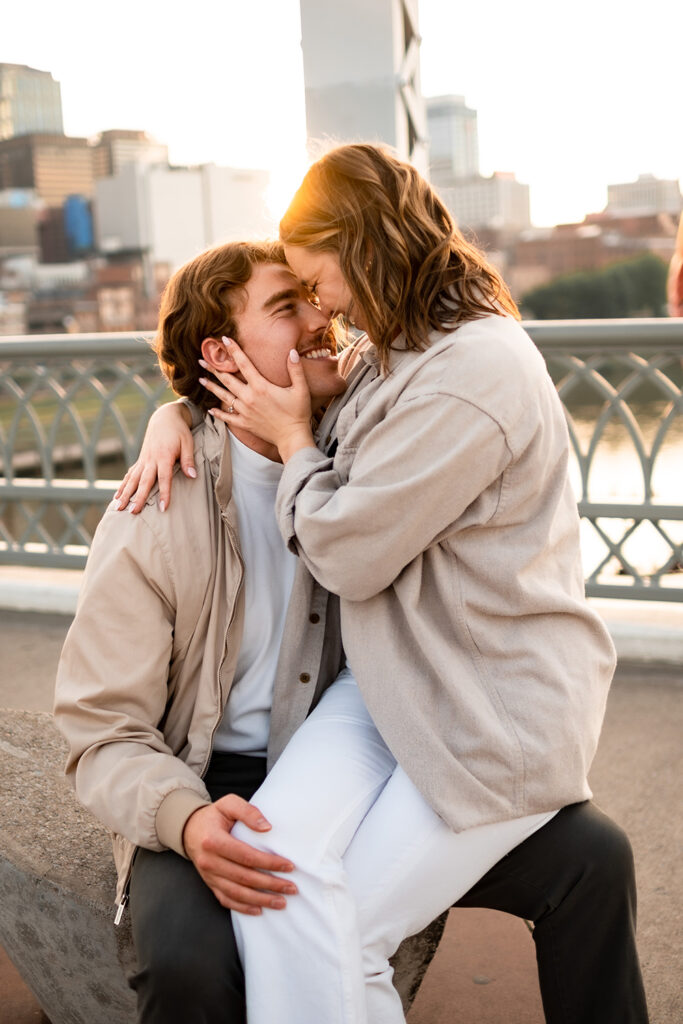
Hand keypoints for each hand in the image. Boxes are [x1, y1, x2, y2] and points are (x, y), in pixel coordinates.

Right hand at [115, 401, 195, 512]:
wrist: (164, 418)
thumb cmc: (179, 431)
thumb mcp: (188, 443)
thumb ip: (188, 460)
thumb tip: (192, 476)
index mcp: (164, 456)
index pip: (164, 478)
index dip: (164, 493)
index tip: (162, 507)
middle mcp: (151, 459)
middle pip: (143, 482)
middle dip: (138, 498)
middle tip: (133, 512)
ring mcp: (143, 460)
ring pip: (132, 480)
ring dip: (125, 494)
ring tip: (118, 508)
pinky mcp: (140, 460)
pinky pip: (129, 475)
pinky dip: (123, 486)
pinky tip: (116, 497)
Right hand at [183, 794, 297, 914]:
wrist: (189, 830)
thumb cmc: (214, 816)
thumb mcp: (228, 804)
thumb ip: (248, 812)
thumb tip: (267, 828)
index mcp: (214, 841)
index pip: (247, 856)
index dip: (269, 863)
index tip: (289, 866)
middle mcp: (210, 861)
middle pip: (245, 877)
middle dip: (270, 885)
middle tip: (291, 888)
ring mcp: (209, 875)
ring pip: (237, 893)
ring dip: (261, 900)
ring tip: (281, 902)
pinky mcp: (210, 884)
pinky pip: (226, 900)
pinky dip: (243, 907)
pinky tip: (259, 910)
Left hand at [200, 340, 315, 461]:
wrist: (292, 437)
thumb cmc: (298, 413)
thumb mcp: (301, 389)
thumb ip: (296, 369)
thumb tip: (292, 352)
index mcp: (261, 387)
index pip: (244, 364)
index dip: (234, 350)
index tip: (224, 340)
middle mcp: (249, 397)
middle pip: (227, 379)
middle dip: (214, 368)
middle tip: (201, 360)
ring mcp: (245, 411)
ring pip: (224, 396)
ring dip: (211, 387)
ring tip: (200, 379)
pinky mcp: (245, 423)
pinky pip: (228, 417)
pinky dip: (218, 413)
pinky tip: (210, 409)